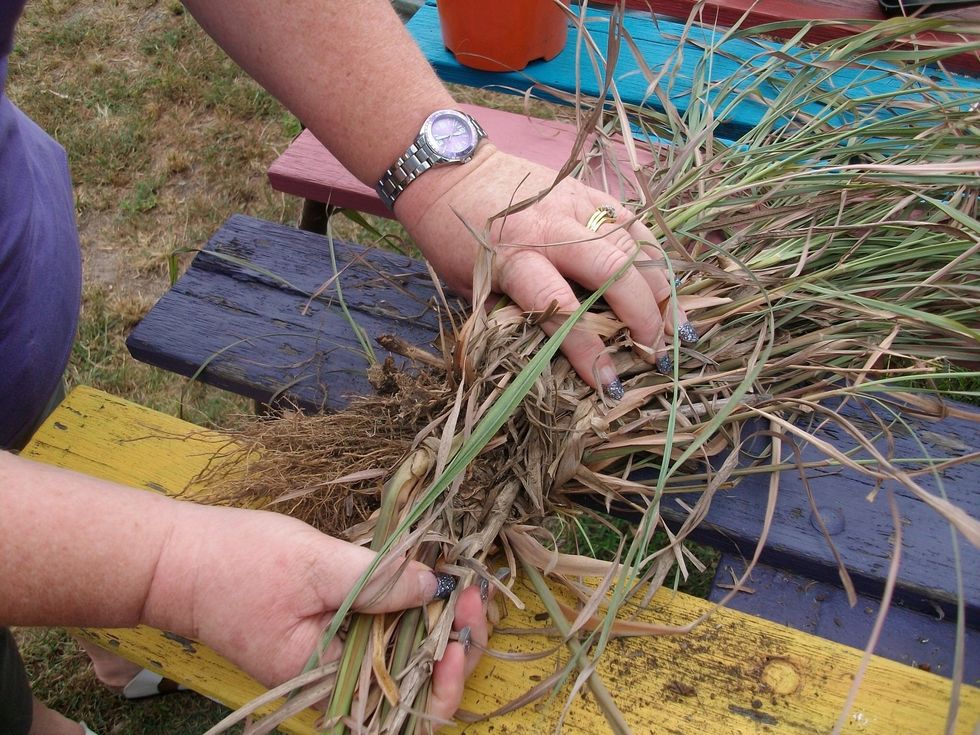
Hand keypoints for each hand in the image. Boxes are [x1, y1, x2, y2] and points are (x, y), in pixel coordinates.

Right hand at [143, 502, 486, 721]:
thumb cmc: (237, 564)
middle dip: (456, 639)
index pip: (413, 703)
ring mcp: (333, 660)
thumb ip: (376, 581)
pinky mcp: (329, 636)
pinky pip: (381, 634)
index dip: (453, 666)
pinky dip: (410, 611)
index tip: (466, 612)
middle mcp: (336, 685)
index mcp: (331, 684)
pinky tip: (426, 583)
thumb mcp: (314, 565)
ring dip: (438, 625)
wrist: (178, 562)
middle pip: (417, 682)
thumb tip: (434, 588)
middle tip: (473, 588)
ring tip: (461, 584)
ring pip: (403, 657)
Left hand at [397, 145, 694, 392]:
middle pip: (612, 272)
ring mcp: (574, 205)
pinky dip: (656, 256)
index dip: (588, 350)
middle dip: (641, 316)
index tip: (609, 382)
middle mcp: (549, 230)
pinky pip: (634, 223)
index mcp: (513, 259)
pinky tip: (670, 287)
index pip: (560, 309)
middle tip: (655, 354)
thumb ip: (515, 317)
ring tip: (679, 329)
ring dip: (662, 290)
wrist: (453, 174)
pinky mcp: (589, 191)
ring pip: (633, 246)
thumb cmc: (456, 242)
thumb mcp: (472, 288)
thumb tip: (560, 359)